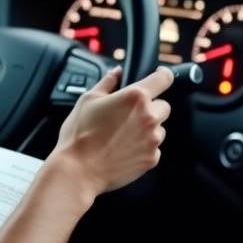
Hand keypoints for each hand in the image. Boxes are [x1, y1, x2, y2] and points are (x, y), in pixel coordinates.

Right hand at [47, 65, 173, 197]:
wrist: (78, 170)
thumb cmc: (79, 135)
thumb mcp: (88, 100)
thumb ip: (107, 82)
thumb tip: (117, 72)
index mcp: (135, 97)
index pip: (164, 79)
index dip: (163, 75)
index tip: (161, 76)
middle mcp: (149, 117)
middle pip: (163, 106)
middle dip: (151, 108)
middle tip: (129, 115)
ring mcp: (152, 140)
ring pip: (159, 129)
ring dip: (147, 129)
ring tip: (123, 136)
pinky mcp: (151, 159)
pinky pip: (154, 148)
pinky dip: (143, 148)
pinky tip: (123, 150)